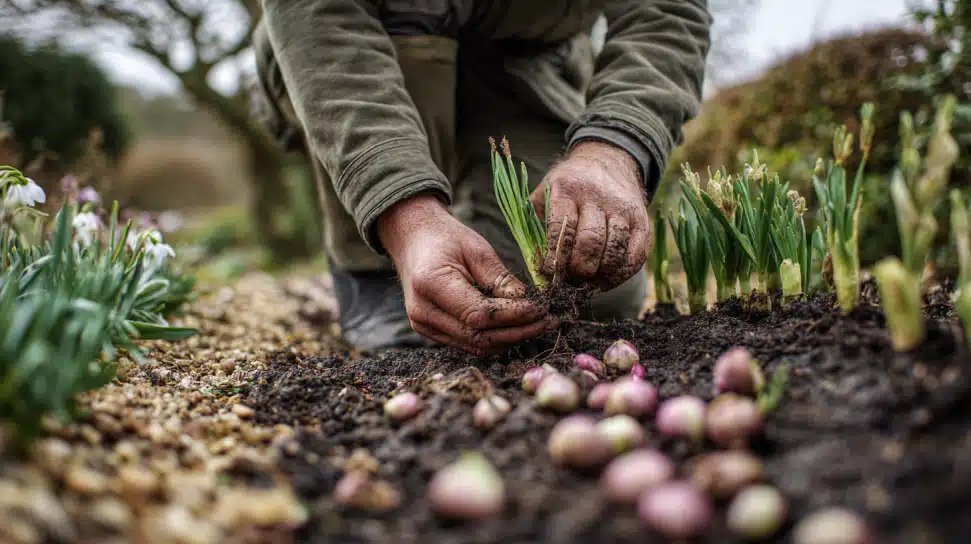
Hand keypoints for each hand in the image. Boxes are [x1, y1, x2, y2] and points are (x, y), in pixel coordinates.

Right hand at [377, 195, 555, 355]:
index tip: (542, 309)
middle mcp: (423, 311)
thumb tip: (529, 304)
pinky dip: (494, 338)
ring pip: (475, 345)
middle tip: (549, 322)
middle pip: (478, 337)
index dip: (515, 316)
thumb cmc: (444, 237)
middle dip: (518, 333)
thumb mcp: (477, 248)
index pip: (479, 314)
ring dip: (509, 339)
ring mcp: (423, 325)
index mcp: (430, 284)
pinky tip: (516, 328)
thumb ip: (500, 279)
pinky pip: (467, 342)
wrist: (412, 238)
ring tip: (538, 326)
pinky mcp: (429, 331)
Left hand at [530, 141, 652, 290]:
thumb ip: (536, 223)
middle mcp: (598, 197)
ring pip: (614, 251)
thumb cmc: (569, 186)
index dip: (556, 259)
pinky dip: (621, 275)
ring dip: (600, 276)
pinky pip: (636, 255)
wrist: (607, 161)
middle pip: (590, 241)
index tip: (550, 275)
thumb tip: (535, 266)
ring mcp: (623, 209)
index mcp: (568, 189)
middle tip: (570, 281)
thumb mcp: (545, 191)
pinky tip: (607, 280)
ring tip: (588, 285)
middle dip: (578, 269)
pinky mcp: (642, 221)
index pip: (562, 229)